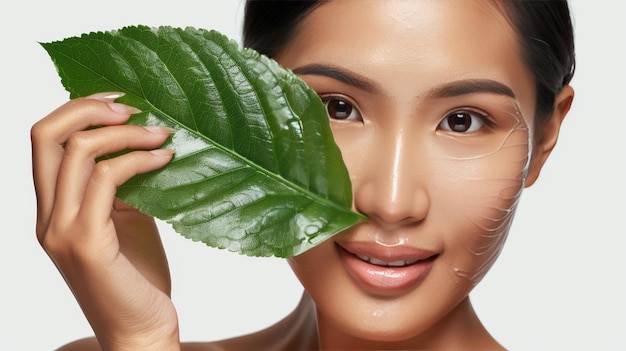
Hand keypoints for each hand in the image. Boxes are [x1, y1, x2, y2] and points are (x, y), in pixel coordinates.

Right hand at [31, 92, 179, 349]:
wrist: (141, 331)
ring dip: (125, 132)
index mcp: (53, 210)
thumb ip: (123, 186)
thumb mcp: (128, 221)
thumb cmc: (137, 279)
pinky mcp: (88, 244)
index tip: (121, 101)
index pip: (45, 140)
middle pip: (46, 135)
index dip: (78, 109)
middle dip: (89, 107)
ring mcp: (63, 231)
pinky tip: (166, 158)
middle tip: (134, 106)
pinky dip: (138, 160)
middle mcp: (47, 217)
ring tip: (162, 132)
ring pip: (76, 151)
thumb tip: (143, 143)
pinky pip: (106, 180)